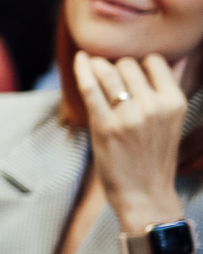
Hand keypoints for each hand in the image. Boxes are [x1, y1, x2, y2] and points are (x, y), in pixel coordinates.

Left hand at [73, 51, 186, 230]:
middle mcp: (154, 106)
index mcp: (174, 102)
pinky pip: (90, 88)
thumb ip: (168, 91)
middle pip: (127, 64)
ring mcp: (129, 115)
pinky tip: (79, 59)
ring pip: (108, 71)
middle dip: (116, 66)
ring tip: (93, 66)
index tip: (129, 72)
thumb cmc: (154, 156)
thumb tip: (174, 59)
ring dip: (98, 66)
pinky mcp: (104, 125)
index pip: (154, 61)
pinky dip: (82, 69)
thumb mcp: (172, 121)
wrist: (145, 194)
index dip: (139, 62)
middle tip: (108, 75)